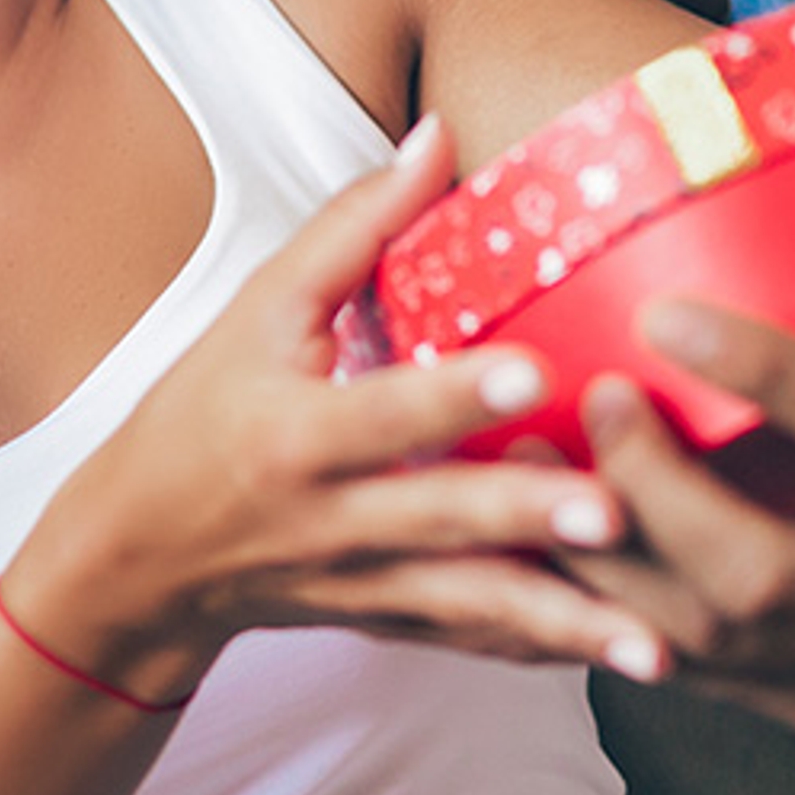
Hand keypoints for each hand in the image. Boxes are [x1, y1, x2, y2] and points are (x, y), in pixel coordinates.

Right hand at [1, 120, 666, 702]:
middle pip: (444, 520)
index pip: (386, 409)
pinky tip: (635, 658)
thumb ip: (352, 228)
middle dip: (531, 518)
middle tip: (618, 510)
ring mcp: (365, 584)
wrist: (137, 558)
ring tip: (657, 645)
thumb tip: (438, 137)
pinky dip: (549, 653)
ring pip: (474, 607)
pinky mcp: (390, 623)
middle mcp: (333, 521)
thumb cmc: (200, 414)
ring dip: (567, 622)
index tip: (537, 370)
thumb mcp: (257, 310)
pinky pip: (476, 643)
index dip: (457, 391)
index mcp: (296, 434)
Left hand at [560, 76, 794, 777]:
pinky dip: (621, 625)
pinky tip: (566, 556)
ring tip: (540, 473)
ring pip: (708, 644)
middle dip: (652, 490)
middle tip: (593, 399)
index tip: (666, 317)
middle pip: (759, 569)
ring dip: (607, 563)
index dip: (762, 372)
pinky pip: (703, 686)